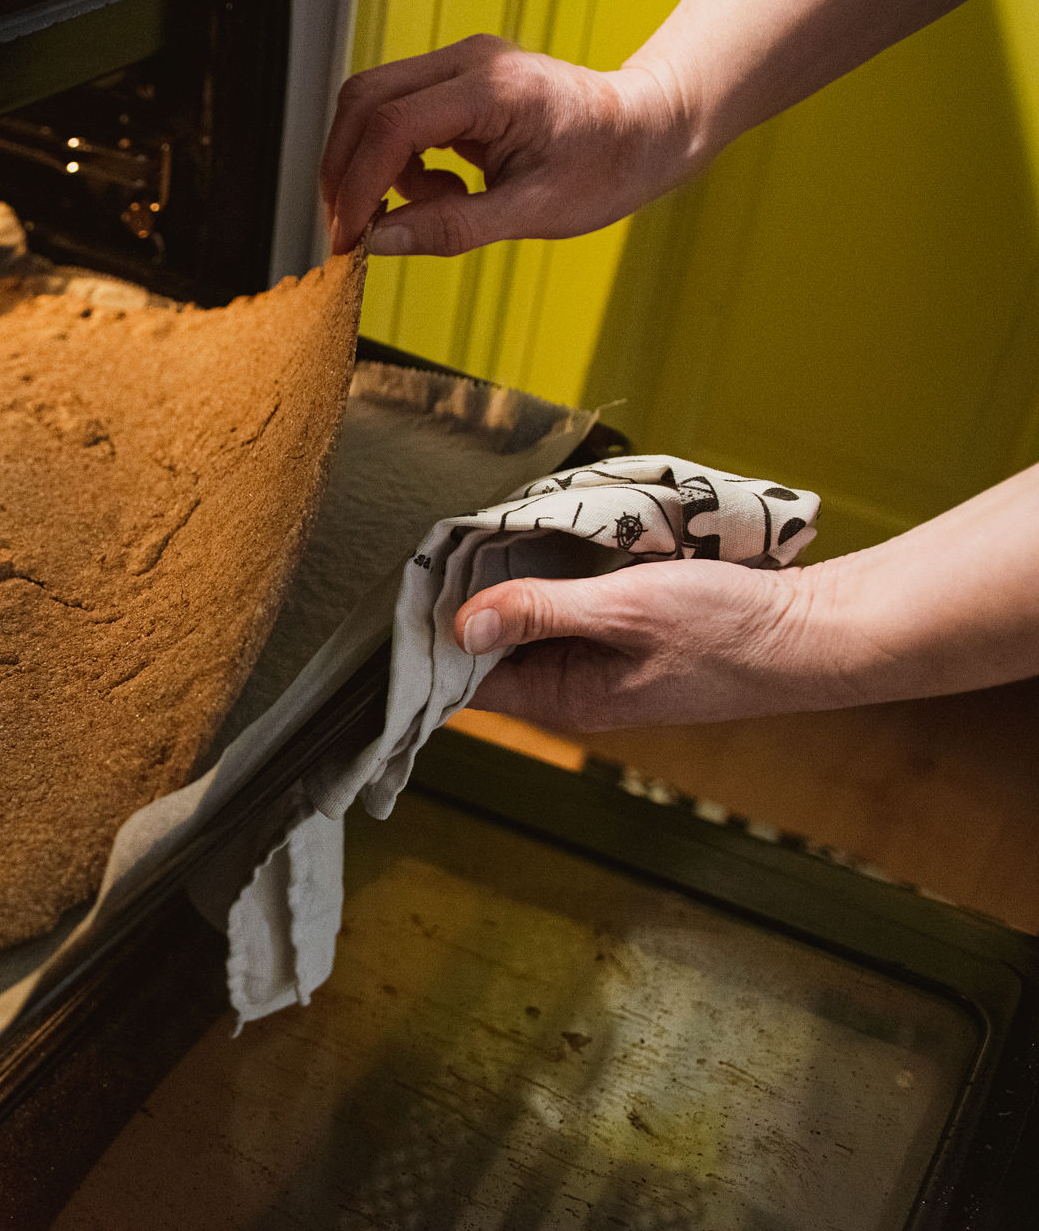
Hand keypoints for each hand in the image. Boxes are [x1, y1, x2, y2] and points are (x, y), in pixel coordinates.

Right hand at [317, 35, 698, 256]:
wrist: (647, 128)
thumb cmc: (607, 165)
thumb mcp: (533, 212)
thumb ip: (451, 227)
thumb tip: (380, 243)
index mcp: (493, 88)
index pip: (392, 127)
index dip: (358, 186)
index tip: (349, 239)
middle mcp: (468, 61)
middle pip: (363, 101)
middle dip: (344, 170)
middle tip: (351, 230)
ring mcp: (460, 65)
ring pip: (371, 105)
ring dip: (368, 166)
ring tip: (417, 209)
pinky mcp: (456, 81)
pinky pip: (395, 114)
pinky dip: (395, 162)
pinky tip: (438, 190)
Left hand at [453, 559, 851, 733]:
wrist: (815, 630)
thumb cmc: (729, 629)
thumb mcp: (626, 610)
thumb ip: (541, 613)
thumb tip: (461, 625)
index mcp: (566, 699)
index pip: (467, 682)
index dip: (434, 637)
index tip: (415, 583)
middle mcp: (576, 687)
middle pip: (493, 648)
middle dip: (470, 598)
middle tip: (452, 540)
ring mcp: (602, 663)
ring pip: (530, 621)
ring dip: (512, 580)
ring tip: (489, 531)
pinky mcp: (627, 635)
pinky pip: (569, 607)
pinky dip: (553, 575)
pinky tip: (544, 539)